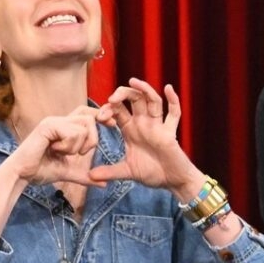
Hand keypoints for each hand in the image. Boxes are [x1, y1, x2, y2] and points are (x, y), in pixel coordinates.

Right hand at [9, 106, 109, 186]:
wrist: (22, 176)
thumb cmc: (40, 171)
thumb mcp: (68, 172)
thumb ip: (85, 176)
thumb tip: (104, 184)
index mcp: (64, 127)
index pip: (87, 113)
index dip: (101, 116)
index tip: (113, 125)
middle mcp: (59, 120)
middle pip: (90, 118)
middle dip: (93, 138)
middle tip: (81, 153)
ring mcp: (53, 121)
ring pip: (84, 126)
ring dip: (78, 145)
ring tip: (62, 153)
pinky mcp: (48, 126)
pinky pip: (73, 133)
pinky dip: (69, 146)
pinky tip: (55, 150)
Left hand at [90, 79, 202, 196]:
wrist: (171, 182)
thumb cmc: (152, 173)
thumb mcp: (127, 171)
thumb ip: (110, 172)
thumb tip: (90, 176)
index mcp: (131, 129)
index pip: (118, 110)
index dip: (108, 109)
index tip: (100, 117)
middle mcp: (144, 124)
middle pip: (134, 99)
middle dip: (123, 94)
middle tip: (112, 98)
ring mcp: (157, 126)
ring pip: (152, 101)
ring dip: (144, 89)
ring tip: (134, 81)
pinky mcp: (169, 133)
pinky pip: (174, 114)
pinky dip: (173, 100)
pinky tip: (168, 88)